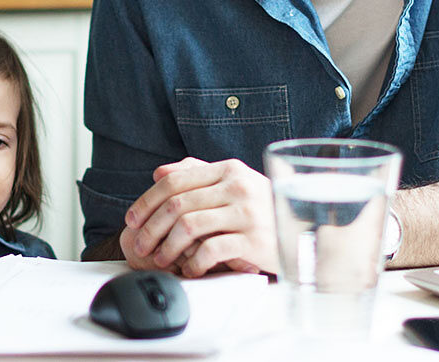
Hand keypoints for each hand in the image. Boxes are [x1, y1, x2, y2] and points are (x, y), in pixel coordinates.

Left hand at [122, 157, 278, 277]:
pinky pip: (211, 250)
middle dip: (151, 228)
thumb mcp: (235, 184)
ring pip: (189, 226)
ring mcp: (247, 213)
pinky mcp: (254, 240)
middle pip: (177, 204)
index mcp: (228, 169)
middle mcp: (237, 187)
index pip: (175, 180)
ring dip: (168, 247)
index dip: (147, 200)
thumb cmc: (264, 208)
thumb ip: (198, 174)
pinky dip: (194, 262)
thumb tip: (159, 173)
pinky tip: (190, 270)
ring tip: (161, 260)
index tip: (132, 220)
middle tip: (140, 245)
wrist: (306, 231)